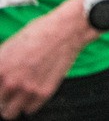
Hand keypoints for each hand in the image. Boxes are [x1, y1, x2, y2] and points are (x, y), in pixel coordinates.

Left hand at [0, 2, 95, 118]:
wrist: (66, 31)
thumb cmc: (40, 33)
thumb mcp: (10, 45)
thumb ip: (1, 63)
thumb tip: (0, 76)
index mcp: (0, 68)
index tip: (2, 86)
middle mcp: (11, 81)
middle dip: (2, 97)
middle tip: (8, 91)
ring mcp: (27, 88)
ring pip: (10, 113)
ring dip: (13, 105)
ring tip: (19, 94)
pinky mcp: (44, 92)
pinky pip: (29, 110)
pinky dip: (30, 103)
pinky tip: (34, 89)